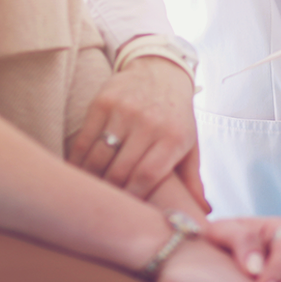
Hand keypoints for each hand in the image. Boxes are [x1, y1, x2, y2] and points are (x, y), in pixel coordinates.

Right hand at [68, 56, 207, 208]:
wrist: (161, 69)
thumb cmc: (176, 114)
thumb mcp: (190, 143)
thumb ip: (193, 179)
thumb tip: (203, 212)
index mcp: (173, 137)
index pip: (147, 177)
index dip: (132, 198)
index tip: (125, 211)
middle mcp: (149, 123)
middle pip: (121, 170)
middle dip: (111, 193)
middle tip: (104, 205)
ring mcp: (125, 111)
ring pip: (99, 157)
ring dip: (92, 180)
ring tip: (90, 192)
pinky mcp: (103, 102)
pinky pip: (85, 139)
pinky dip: (78, 160)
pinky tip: (77, 172)